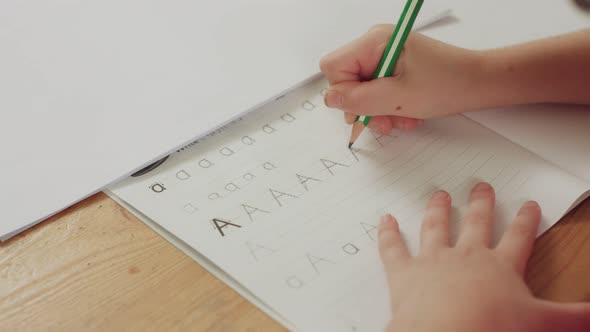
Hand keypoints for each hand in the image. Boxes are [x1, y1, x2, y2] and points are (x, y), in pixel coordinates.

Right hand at [319, 25, 481, 134]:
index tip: (365, 108)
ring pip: (361, 90)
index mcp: (375, 41)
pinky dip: (388, 107)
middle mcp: (376, 44)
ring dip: (378, 111)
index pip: (333, 67)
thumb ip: (358, 100)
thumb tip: (330, 99)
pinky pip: (377, 91)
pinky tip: (407, 114)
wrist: (478, 83)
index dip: (343, 92)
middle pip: (346, 80)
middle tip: (385, 122)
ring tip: (401, 119)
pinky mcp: (393, 67)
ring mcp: (385, 56)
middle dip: (364, 106)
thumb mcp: (397, 99)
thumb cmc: (446, 85)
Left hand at [378, 182, 589, 331]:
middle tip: (481, 187)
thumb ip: (573, 317)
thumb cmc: (492, 328)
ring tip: (439, 194)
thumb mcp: (542, 323)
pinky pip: (393, 248)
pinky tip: (384, 219)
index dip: (524, 221)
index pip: (517, 238)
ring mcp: (433, 261)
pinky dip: (387, 233)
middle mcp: (466, 257)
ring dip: (437, 210)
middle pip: (475, 223)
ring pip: (435, 227)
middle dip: (480, 204)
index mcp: (499, 267)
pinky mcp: (404, 273)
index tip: (527, 205)